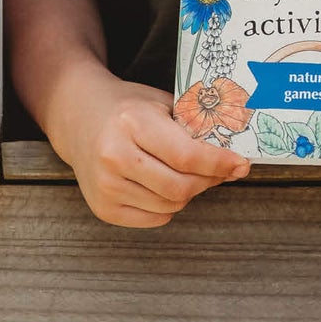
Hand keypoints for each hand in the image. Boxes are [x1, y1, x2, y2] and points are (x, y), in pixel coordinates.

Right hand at [49, 63, 248, 228]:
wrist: (79, 117)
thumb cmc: (127, 108)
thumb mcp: (160, 103)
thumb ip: (192, 126)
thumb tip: (232, 153)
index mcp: (132, 123)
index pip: (185, 155)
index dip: (218, 163)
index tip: (241, 165)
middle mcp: (114, 156)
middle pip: (180, 186)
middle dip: (208, 180)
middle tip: (220, 170)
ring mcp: (105, 186)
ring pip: (170, 205)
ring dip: (189, 192)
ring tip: (188, 172)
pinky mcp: (102, 208)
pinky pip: (154, 218)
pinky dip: (169, 205)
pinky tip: (164, 183)